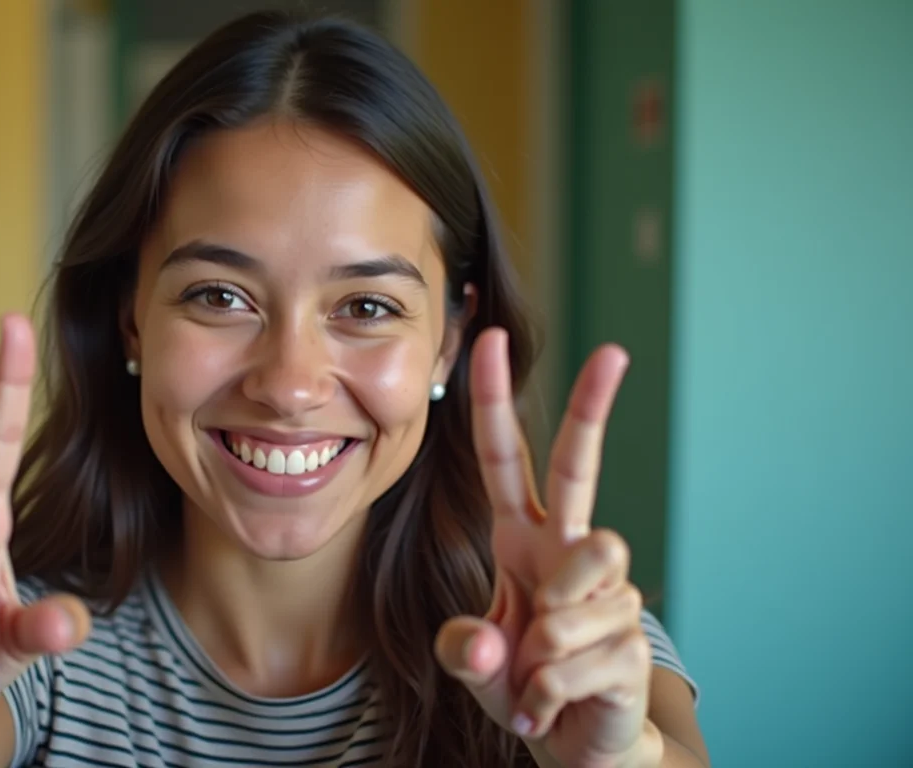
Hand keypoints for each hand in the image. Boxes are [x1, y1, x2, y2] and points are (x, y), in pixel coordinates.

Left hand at [435, 328, 652, 767]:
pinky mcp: (630, 639)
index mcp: (522, 540)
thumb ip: (466, 650)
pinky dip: (546, 696)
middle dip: (593, 408)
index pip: (505, 461)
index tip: (491, 340)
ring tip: (535, 676)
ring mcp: (606, 591)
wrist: (572, 744)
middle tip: (613, 352)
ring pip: (575, 592)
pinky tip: (548, 707)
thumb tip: (492, 642)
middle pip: (580, 469)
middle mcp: (567, 552)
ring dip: (542, 648)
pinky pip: (574, 660)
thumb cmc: (521, 685)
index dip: (493, 404)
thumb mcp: (475, 664)